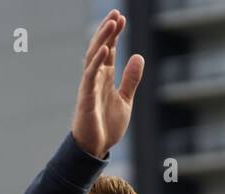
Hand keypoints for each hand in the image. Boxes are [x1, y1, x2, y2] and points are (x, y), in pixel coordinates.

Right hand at [71, 10, 143, 158]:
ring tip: (112, 23)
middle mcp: (96, 77)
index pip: (110, 50)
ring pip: (94, 56)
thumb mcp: (126, 100)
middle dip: (108, 30)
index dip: (115, 34)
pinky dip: (97, 61)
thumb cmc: (107, 126)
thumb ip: (131, 79)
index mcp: (105, 78)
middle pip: (101, 47)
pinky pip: (90, 75)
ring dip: (103, 39)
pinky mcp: (86, 96)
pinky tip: (106, 48)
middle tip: (116, 13)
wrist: (95, 148)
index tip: (121, 17)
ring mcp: (89, 85)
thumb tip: (138, 56)